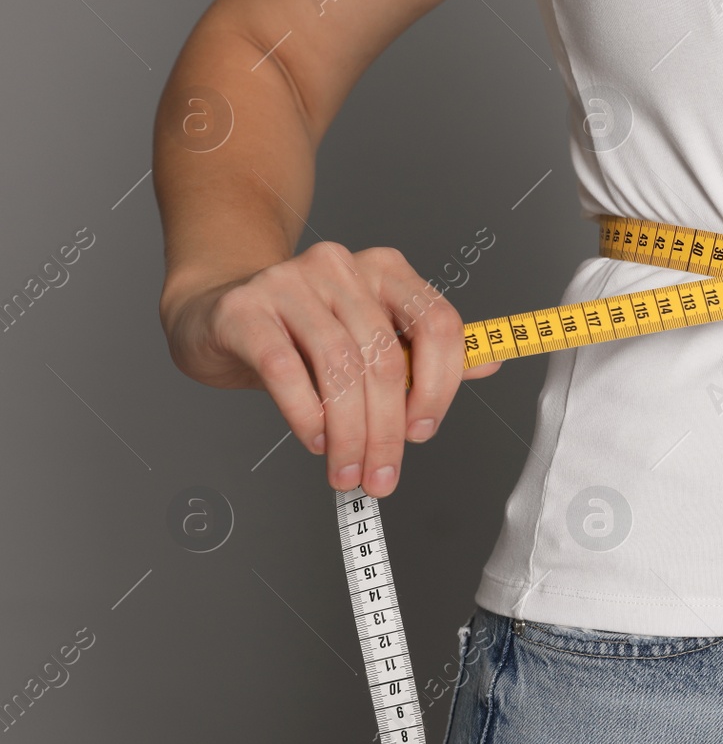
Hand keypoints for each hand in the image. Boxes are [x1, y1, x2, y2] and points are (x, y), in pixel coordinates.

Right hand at [161, 242, 500, 494]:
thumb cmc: (298, 332)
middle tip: (381, 475)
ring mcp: (290, 282)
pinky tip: (315, 440)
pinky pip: (286, 368)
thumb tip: (489, 363)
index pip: (437, 324)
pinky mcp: (245, 309)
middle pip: (385, 358)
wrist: (212, 310)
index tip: (423, 432)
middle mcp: (342, 267)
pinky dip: (307, 414)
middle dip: (388, 430)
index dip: (439, 386)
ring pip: (340, 367)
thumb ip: (422, 352)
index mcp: (385, 271)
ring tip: (347, 470)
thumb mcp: (367, 338)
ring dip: (349, 433)